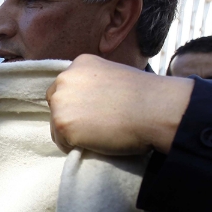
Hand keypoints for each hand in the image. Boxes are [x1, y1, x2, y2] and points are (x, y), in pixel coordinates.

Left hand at [46, 54, 193, 154]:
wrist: (156, 109)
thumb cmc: (144, 96)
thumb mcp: (114, 76)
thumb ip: (95, 84)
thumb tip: (87, 102)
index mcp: (79, 65)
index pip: (64, 89)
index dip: (76, 104)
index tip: (90, 113)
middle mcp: (65, 80)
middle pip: (56, 106)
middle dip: (70, 117)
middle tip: (94, 127)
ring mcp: (61, 102)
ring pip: (56, 126)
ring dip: (72, 134)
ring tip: (99, 135)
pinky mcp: (62, 124)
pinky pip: (62, 142)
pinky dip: (75, 147)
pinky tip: (96, 142)